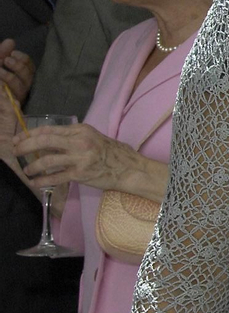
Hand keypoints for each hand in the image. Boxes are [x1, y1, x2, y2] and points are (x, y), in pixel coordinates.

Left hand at [0, 38, 32, 101]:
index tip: (13, 53)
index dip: (24, 60)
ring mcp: (15, 97)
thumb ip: (1, 52)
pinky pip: (12, 97)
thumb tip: (11, 41)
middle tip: (6, 60)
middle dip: (19, 67)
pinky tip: (0, 80)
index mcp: (18, 76)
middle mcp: (20, 87)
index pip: (29, 67)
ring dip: (10, 77)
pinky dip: (5, 88)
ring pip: (21, 87)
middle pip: (28, 77)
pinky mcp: (11, 104)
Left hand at [13, 122, 148, 193]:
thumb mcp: (93, 138)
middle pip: (44, 141)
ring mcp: (80, 158)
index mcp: (81, 130)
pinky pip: (55, 177)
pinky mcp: (80, 174)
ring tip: (26, 170)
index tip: (18, 140)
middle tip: (15, 152)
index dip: (29, 134)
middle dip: (24, 147)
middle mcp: (79, 141)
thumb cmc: (113, 153)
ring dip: (32, 166)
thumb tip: (47, 142)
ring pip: (47, 160)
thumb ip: (72, 138)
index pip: (49, 129)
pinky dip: (42, 180)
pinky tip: (35, 182)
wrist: (130, 168)